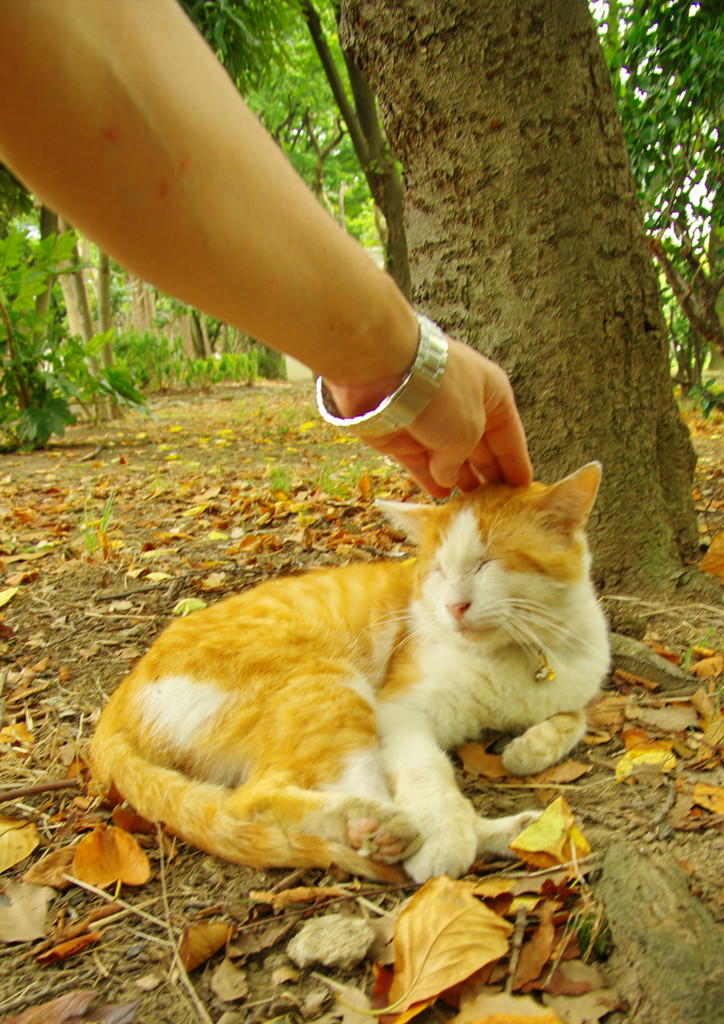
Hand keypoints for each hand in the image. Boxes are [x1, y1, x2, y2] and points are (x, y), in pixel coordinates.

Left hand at [325, 338, 532, 496]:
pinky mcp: (402, 436)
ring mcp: (431, 422)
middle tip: (499, 503)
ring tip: (474, 506)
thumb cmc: (441, 394)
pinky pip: (421, 463)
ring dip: (461, 479)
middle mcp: (463, 407)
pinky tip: (444, 496)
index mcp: (491, 394)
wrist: (384, 375)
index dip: (516, 461)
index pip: (509, 434)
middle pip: (481, 447)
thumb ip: (462, 461)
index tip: (524, 487)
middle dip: (489, 473)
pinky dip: (431, 479)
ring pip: (449, 458)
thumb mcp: (469, 430)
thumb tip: (448, 477)